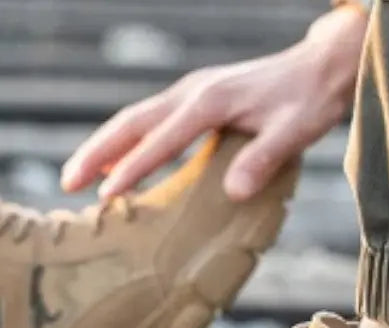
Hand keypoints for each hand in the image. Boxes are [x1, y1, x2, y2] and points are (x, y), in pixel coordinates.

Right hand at [61, 6, 368, 200]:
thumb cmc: (309, 101)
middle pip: (131, 122)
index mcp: (210, 101)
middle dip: (96, 153)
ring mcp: (190, 93)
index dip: (133, 169)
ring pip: (134, 118)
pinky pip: (149, 121)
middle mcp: (192, 92)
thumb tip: (233, 193)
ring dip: (103, 147)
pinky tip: (116, 164)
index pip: (161, 139)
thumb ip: (263, 160)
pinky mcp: (195, 100)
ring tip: (77, 178)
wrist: (320, 68)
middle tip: (68, 185)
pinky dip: (126, 143)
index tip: (107, 197)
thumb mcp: (294, 132)